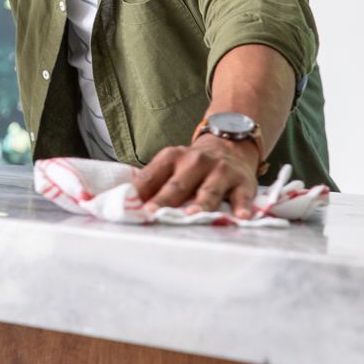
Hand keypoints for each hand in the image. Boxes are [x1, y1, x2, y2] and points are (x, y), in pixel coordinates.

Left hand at [132, 135, 258, 218]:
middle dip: (165, 200)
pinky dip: (242, 208)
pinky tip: (241, 218)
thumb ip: (150, 182)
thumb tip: (120, 199)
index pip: (152, 176)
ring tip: (191, 217)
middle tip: (153, 214)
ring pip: (208, 191)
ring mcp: (220, 172)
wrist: (230, 146)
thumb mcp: (171, 165)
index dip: (140, 192)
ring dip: (200, 204)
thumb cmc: (193, 166)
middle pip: (177, 185)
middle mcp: (195, 162)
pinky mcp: (242, 183)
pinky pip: (242, 197)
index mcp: (172, 157)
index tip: (130, 207)